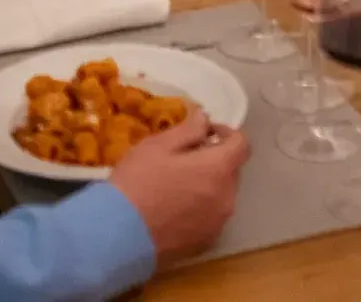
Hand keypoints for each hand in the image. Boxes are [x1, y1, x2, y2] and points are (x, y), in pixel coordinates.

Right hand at [109, 111, 250, 263]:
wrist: (119, 234)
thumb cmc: (138, 182)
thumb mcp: (158, 145)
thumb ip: (189, 130)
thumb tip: (205, 118)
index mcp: (219, 169)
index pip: (241, 145)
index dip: (227, 133)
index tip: (205, 133)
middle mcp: (226, 197)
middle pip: (231, 171)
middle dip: (215, 160)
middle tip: (185, 158)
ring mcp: (217, 223)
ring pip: (221, 195)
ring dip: (208, 186)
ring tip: (178, 186)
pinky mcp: (205, 242)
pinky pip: (211, 217)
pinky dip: (201, 209)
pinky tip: (174, 210)